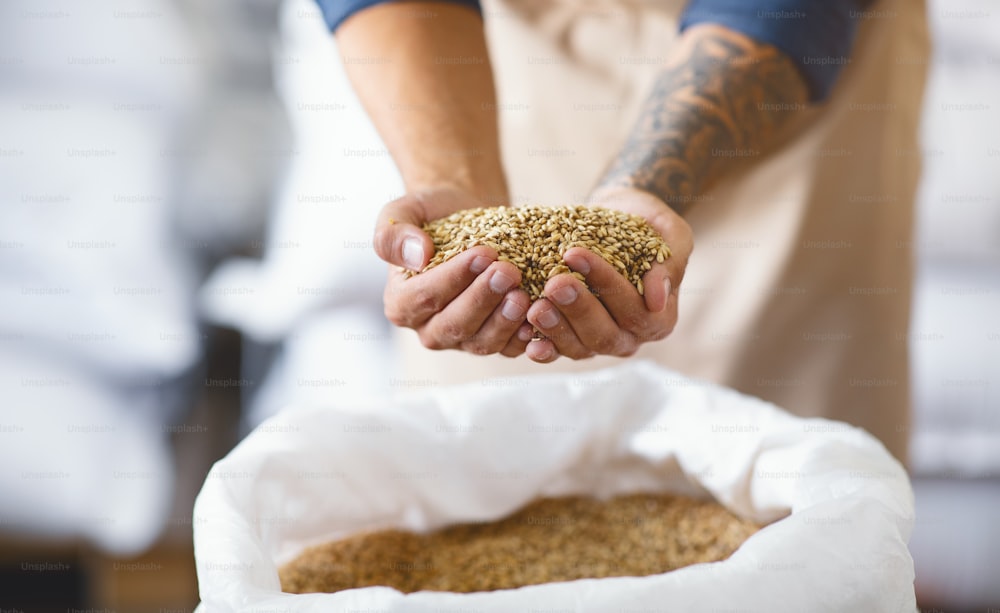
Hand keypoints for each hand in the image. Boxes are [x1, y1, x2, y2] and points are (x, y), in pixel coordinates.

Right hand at [374, 187, 533, 355]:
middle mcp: (429, 329)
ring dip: (505, 321)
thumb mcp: (401, 213)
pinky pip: (509, 348)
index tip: (482, 254)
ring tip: (523, 294)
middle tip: (508, 272)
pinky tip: (538, 314)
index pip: (424, 298)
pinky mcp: (493, 340)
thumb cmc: (433, 215)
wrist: (469, 217)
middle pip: (455, 325)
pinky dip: (525, 336)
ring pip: (482, 342)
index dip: (454, 279)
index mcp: (401, 304)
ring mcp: (462, 340)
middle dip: (483, 299)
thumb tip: (417, 256)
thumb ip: (393, 235)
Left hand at [523, 186, 692, 361]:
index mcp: (659, 317)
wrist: (614, 218)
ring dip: (556, 329)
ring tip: (535, 307)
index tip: (576, 254)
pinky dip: (542, 346)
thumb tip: (657, 298)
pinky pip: (557, 351)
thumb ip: (669, 263)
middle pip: (605, 335)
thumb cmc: (645, 222)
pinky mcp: (571, 339)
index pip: (636, 310)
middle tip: (554, 283)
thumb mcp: (669, 232)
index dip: (607, 285)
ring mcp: (598, 341)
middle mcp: (631, 337)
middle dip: (578, 309)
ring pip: (579, 347)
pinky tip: (524, 335)